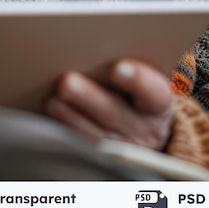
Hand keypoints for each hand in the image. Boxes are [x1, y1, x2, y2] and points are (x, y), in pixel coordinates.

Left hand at [43, 59, 174, 150]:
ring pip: (95, 136)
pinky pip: (80, 149)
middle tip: (65, 81)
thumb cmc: (133, 92)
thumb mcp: (139, 81)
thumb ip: (122, 67)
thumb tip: (88, 47)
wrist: (138, 128)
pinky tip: (50, 115)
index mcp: (158, 105)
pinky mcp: (100, 159)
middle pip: (115, 114)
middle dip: (88, 97)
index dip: (138, 80)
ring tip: (51, 100)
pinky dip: (63, 131)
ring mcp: (122, 148)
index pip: (154, 93)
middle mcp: (144, 130)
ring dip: (70, 117)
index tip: (117, 67)